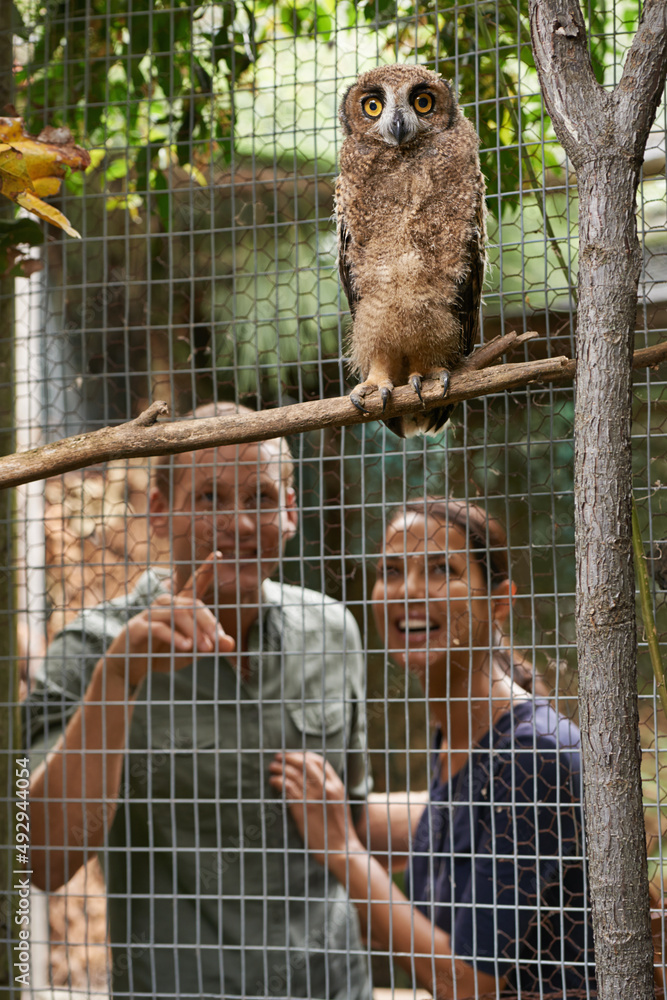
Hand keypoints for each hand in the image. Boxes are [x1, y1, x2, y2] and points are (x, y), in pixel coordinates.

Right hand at [104, 552, 234, 688]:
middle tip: (219, 642)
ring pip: (178, 614)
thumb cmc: (161, 654)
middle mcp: (164, 604)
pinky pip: (159, 628)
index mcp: (178, 606)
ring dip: (194, 631)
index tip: (220, 554)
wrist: (129, 667)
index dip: (206, 570)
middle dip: (208, 623)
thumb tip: (231, 644)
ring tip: (205, 648)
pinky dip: (175, 637)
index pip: (194, 585)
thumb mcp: (190, 652)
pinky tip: (186, 648)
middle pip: (192, 604)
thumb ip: (209, 646)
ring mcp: (149, 614)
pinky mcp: (137, 627)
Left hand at [269, 751, 362, 867]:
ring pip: (294, 774)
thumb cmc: (340, 830)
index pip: (319, 761)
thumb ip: (330, 790)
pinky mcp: (303, 809)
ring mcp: (314, 798)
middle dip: (290, 757)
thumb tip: (315, 781)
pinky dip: (279, 781)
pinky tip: (273, 781)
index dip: (304, 755)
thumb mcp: (340, 803)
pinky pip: (288, 788)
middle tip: (278, 757)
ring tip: (273, 767)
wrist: (341, 850)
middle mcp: (326, 788)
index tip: (294, 755)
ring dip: (280, 767)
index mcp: (337, 786)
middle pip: (305, 763)